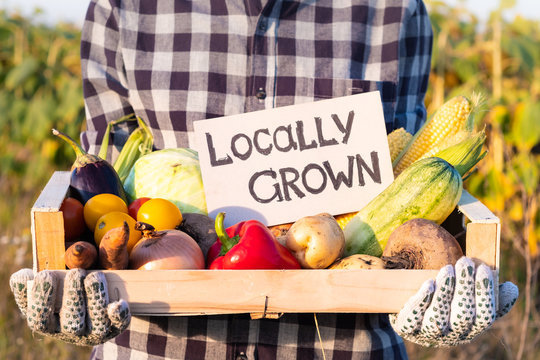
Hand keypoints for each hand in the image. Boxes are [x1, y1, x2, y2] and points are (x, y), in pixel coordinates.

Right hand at [9, 268, 130, 345]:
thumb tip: (24, 275)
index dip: (40, 299)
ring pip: (96, 323)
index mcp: (50, 323)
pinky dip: (119, 315)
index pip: (39, 319)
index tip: (44, 275)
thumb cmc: (66, 290)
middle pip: (70, 322)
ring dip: (95, 298)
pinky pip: (119, 324)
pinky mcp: (115, 326)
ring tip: (94, 276)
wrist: (96, 301)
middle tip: (75, 273)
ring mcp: (95, 331)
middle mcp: (71, 331)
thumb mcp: (51, 286)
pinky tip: (117, 303)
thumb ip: (36, 282)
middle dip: (72, 296)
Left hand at [390, 257, 517, 346]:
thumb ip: (489, 297)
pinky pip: (413, 318)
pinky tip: (429, 284)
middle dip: (465, 288)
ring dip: (445, 293)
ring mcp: (428, 333)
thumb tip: (511, 289)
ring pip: (438, 318)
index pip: (484, 316)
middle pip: (462, 316)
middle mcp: (451, 334)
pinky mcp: (407, 327)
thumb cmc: (446, 305)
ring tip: (448, 270)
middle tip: (465, 262)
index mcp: (470, 328)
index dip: (486, 294)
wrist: (410, 313)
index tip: (484, 269)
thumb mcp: (468, 302)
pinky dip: (422, 301)